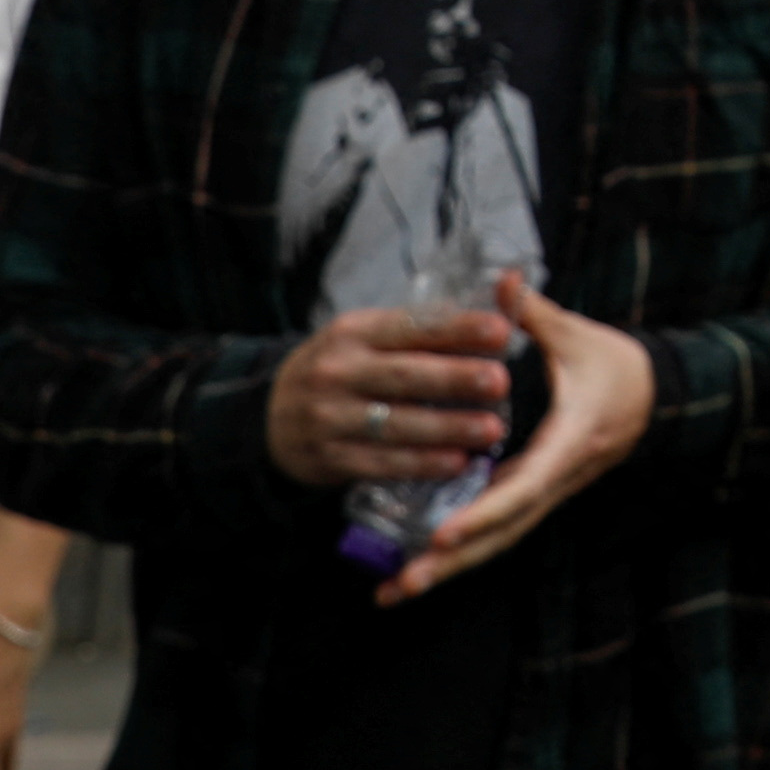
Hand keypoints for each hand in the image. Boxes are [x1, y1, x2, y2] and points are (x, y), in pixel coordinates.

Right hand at [264, 300, 516, 494]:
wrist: (269, 416)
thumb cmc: (340, 369)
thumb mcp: (366, 337)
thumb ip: (422, 328)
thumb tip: (496, 305)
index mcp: (354, 332)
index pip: (410, 326)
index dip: (456, 329)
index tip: (500, 330)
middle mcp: (338, 371)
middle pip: (404, 375)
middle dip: (455, 378)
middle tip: (501, 382)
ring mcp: (330, 417)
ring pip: (395, 423)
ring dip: (447, 427)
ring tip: (491, 429)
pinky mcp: (329, 457)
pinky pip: (381, 462)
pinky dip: (421, 464)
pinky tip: (456, 462)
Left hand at [381, 275, 660, 605]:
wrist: (652, 396)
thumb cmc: (614, 366)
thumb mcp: (578, 337)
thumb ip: (536, 314)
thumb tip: (505, 278)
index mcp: (567, 443)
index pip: (525, 487)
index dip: (483, 513)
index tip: (443, 533)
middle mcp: (554, 480)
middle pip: (501, 533)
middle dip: (451, 561)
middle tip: (403, 583)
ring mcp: (542, 493)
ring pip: (494, 541)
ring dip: (446, 569)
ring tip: (393, 592)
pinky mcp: (530, 495)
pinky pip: (493, 531)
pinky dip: (457, 552)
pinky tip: (415, 568)